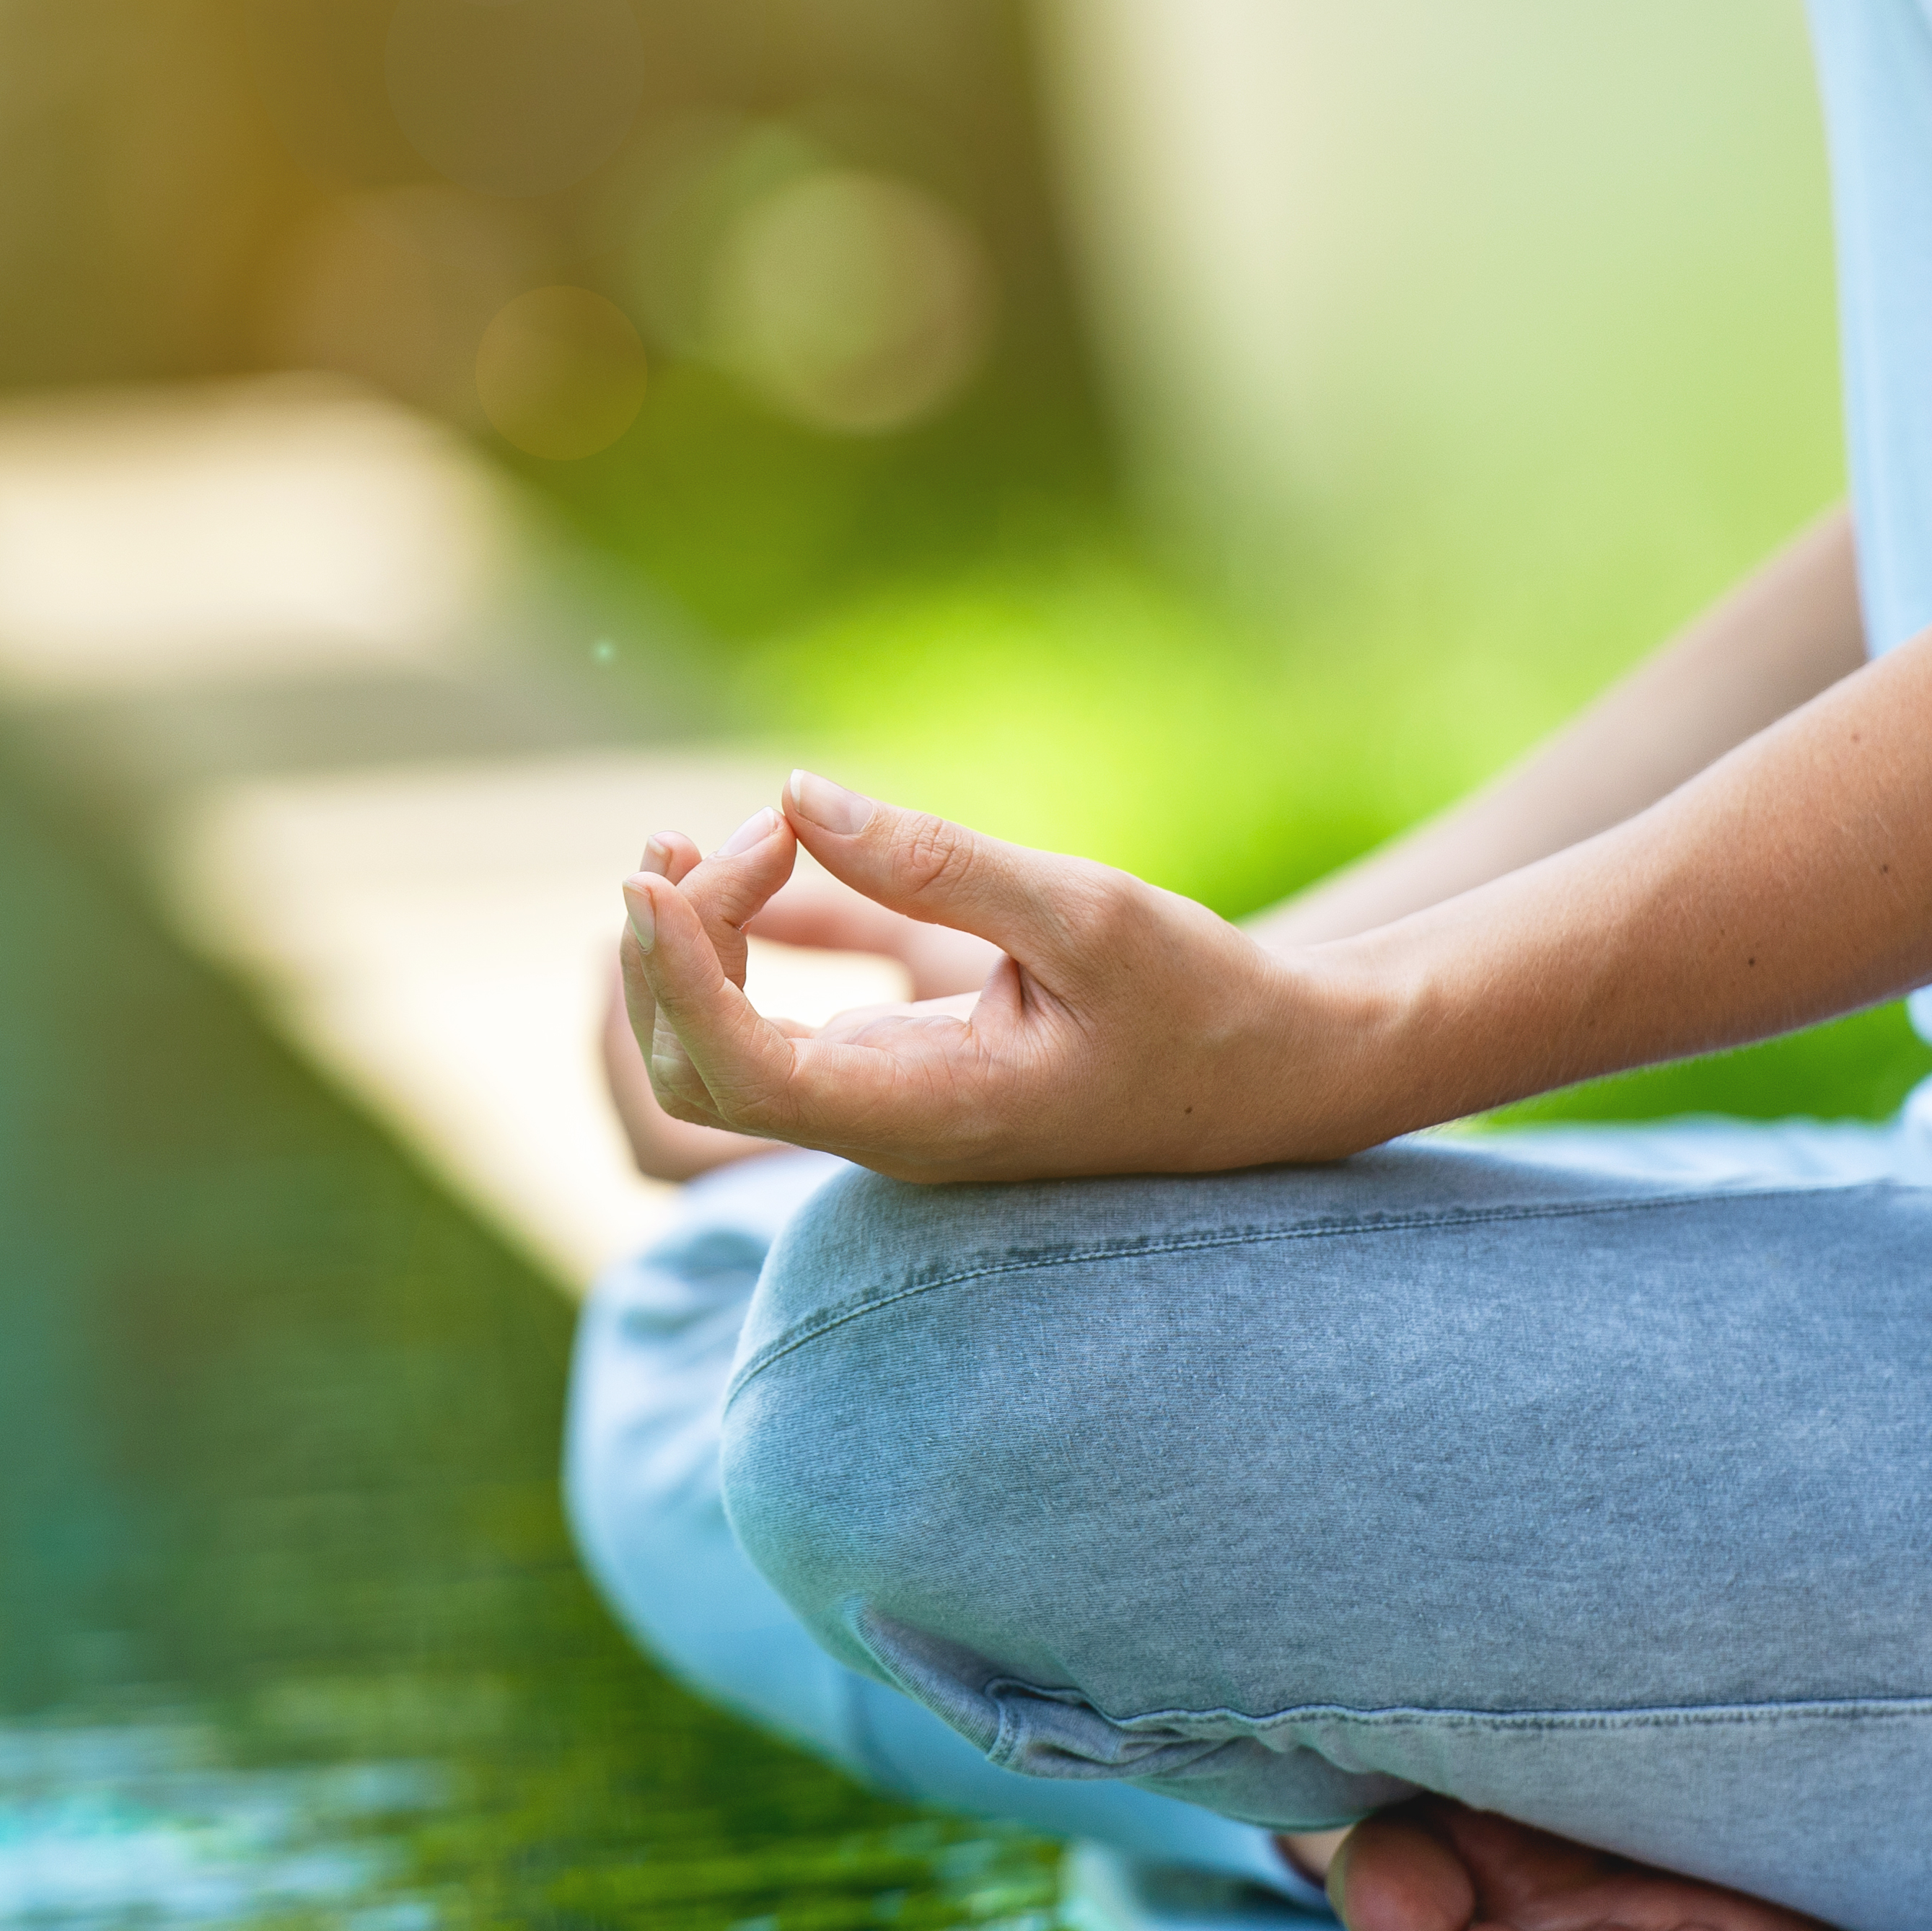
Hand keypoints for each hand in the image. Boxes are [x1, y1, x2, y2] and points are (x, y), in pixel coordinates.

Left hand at [619, 772, 1356, 1183]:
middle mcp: (886, 1132)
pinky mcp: (898, 1081)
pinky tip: (764, 864)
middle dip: (666, 951)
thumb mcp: (1087, 913)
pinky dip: (735, 954)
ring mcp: (885, 1114)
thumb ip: (939, 863)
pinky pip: (771, 1033)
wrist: (1282, 1075)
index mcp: (926, 1113)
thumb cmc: (1205, 1000)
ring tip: (698, 840)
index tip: (649, 874)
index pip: (740, 1071)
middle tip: (706, 834)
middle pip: (697, 1075)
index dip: (674, 974)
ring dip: (685, 953)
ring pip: (719, 1059)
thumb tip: (797, 797)